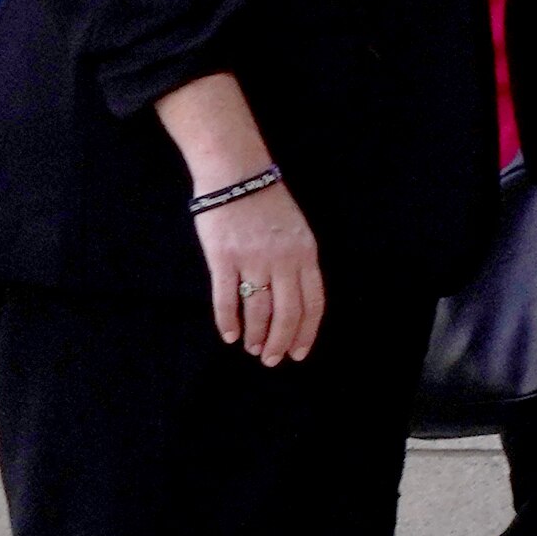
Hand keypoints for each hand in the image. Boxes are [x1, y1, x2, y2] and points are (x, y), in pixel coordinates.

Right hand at [193, 182, 324, 363]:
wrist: (236, 175)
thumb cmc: (267, 204)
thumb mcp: (298, 231)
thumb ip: (299, 264)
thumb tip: (296, 303)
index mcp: (306, 254)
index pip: (312, 303)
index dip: (306, 332)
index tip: (299, 353)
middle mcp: (283, 260)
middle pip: (287, 312)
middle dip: (281, 341)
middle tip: (272, 360)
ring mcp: (253, 259)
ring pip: (258, 309)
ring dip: (256, 335)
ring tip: (253, 349)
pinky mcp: (223, 257)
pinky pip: (226, 297)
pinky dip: (228, 321)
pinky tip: (230, 335)